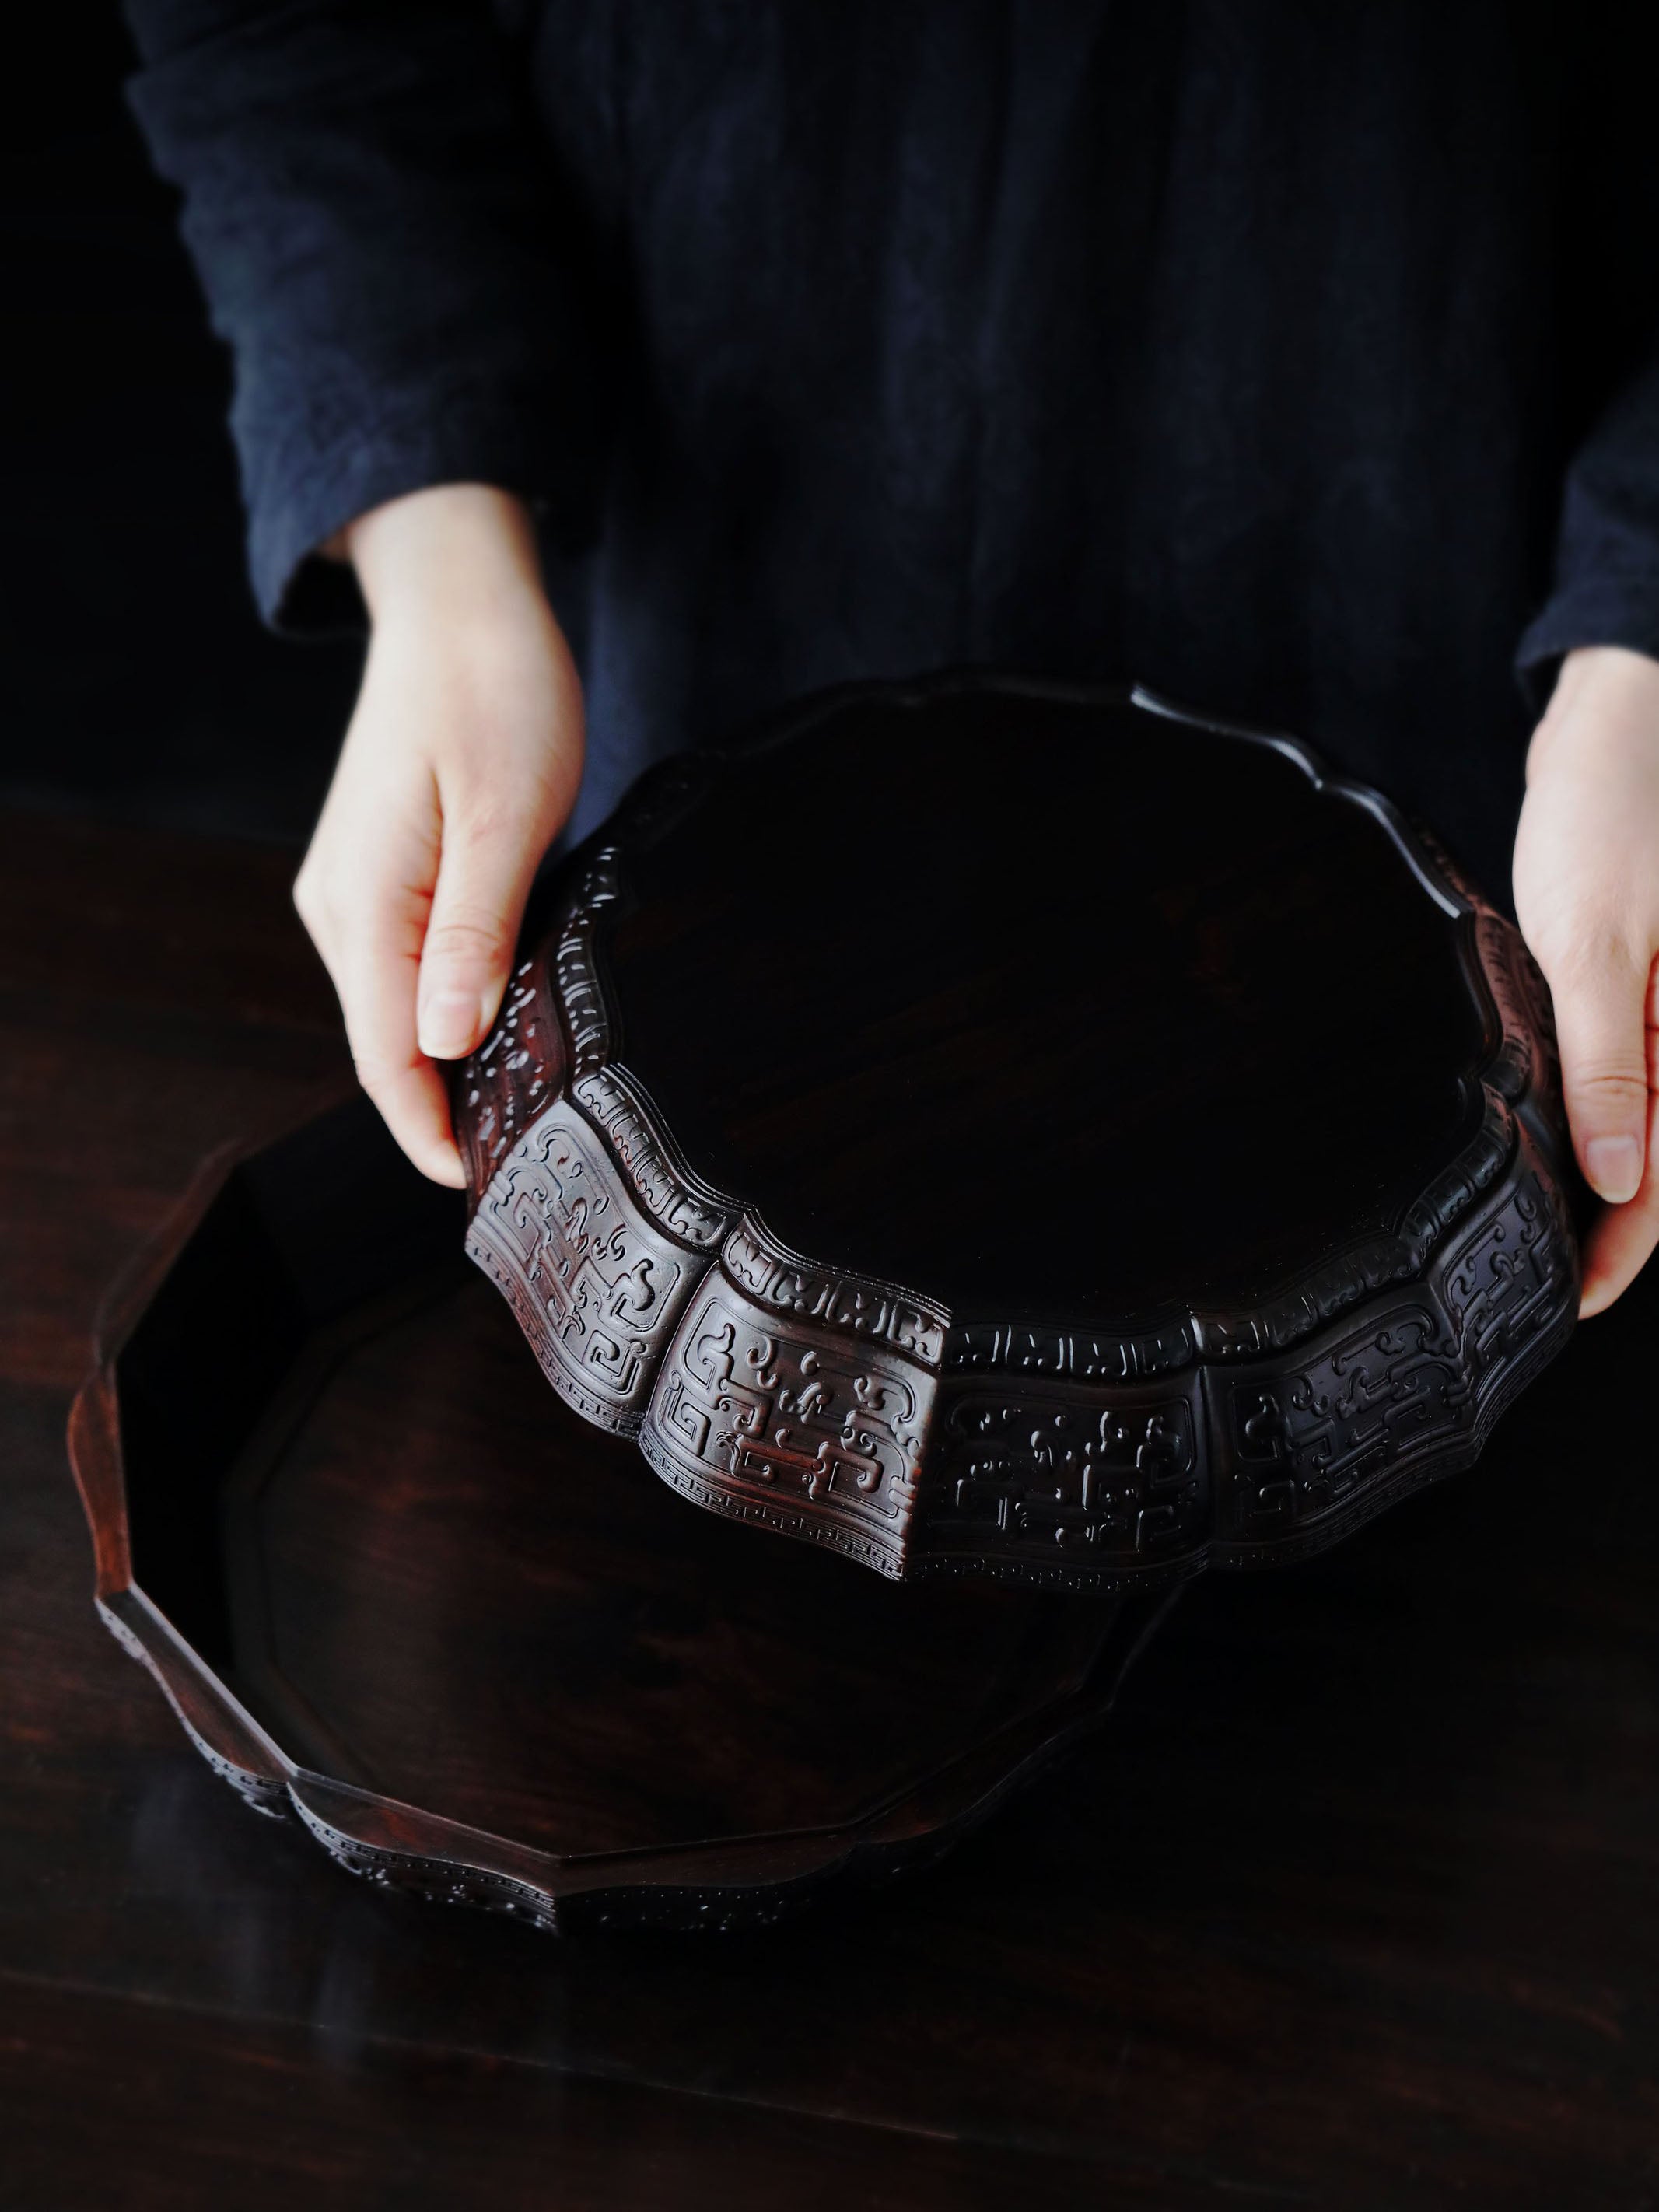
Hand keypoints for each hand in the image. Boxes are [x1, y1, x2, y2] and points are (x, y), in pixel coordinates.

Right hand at [293, 484, 582, 1186]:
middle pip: (385, 1043)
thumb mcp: (506, 812)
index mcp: (365, 901)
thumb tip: (449, 1042)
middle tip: (525, 1164)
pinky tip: (500, 1026)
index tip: (485, 1184)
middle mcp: (343, 906)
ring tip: (521, 1113)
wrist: (460, 598)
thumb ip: (476, 931)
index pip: (384, 1054)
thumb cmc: (494, 687)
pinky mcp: (385, 872)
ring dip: (448, 1064)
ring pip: (397, 1009)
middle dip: (442, 1112)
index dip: (430, 1130)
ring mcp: (357, 889)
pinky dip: (449, 1009)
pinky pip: (409, 967)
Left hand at [1513, 644, 1658, 1316]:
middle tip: (1532, 1282)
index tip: (1569, 1303)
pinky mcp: (1636, 975)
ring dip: (1593, 1170)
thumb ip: (1610, 1061)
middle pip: (1657, 1158)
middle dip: (1606, 1226)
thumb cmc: (1618, 809)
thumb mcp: (1599, 940)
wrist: (1624, 713)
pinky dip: (1587, 1103)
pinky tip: (1539, 1128)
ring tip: (1527, 1226)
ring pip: (1639, 1115)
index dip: (1620, 1251)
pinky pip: (1621, 1061)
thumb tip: (1617, 1175)